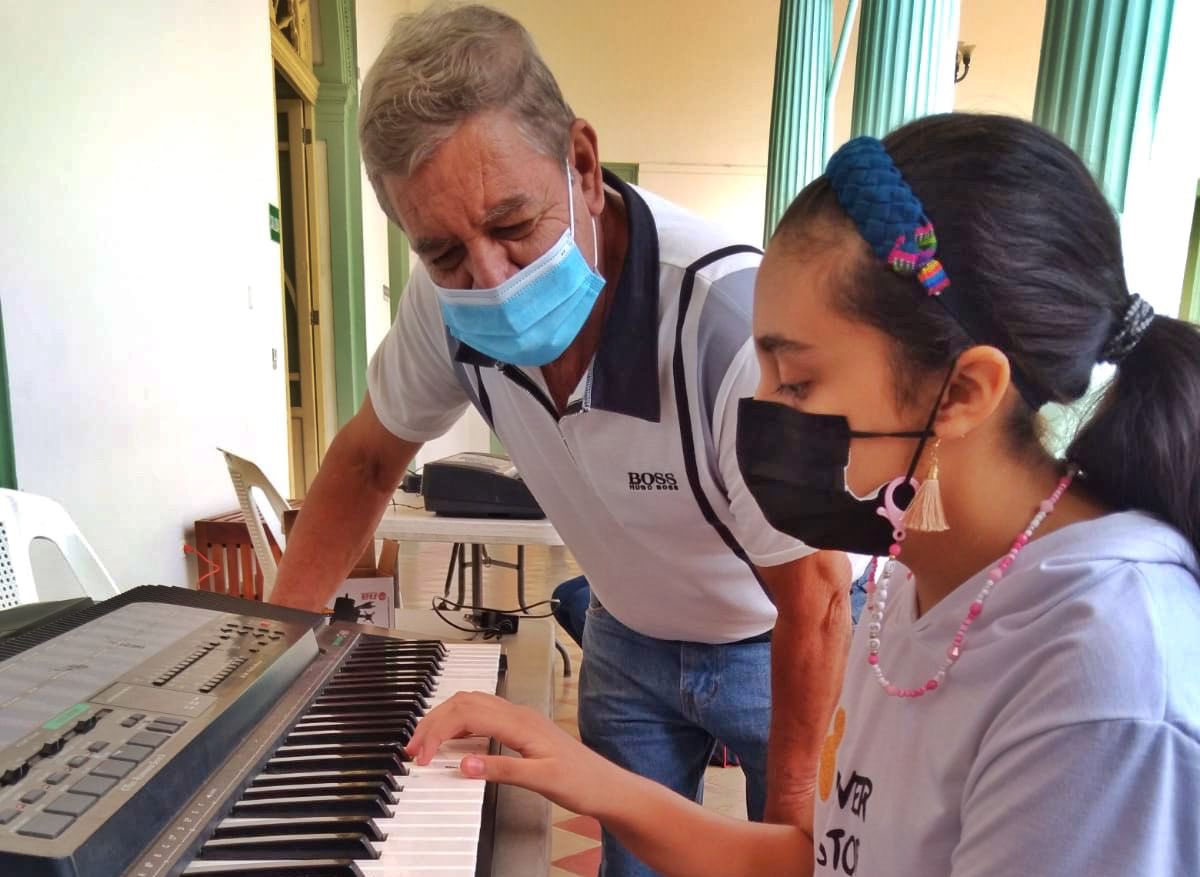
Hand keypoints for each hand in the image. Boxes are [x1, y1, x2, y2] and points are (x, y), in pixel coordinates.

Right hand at [406, 691, 615, 814]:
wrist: (606, 786)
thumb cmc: (580, 782)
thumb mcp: (541, 780)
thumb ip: (501, 770)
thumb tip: (463, 763)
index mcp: (519, 722)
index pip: (466, 715)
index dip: (437, 732)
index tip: (421, 757)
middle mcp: (518, 714)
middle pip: (464, 703)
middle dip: (433, 721)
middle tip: (412, 748)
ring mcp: (520, 719)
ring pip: (472, 704)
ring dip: (445, 718)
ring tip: (424, 741)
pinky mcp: (521, 728)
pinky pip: (483, 714)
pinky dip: (460, 722)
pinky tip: (455, 738)